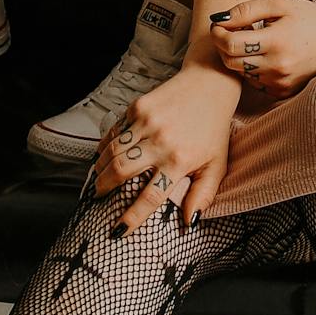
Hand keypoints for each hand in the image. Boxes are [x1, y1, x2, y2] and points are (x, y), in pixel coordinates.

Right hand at [92, 60, 239, 231]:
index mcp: (180, 160)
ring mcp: (147, 123)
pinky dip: (106, 145)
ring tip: (99, 178)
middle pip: (121, 172)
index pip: (150, 197)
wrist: (210, 83)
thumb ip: (203, 194)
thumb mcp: (216, 164)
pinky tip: (105, 154)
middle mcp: (161, 142)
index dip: (131, 217)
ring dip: (100, 169)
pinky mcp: (139, 107)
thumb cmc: (213, 128)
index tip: (117, 231)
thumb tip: (189, 223)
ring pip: (112, 152)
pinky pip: (114, 132)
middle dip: (104, 188)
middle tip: (99, 197)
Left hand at [211, 0, 315, 98]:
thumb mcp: (279, 3)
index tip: (217, 26)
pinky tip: (265, 55)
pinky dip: (253, 69)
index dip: (218, 34)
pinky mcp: (283, 91)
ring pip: (242, 73)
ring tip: (253, 41)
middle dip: (224, 46)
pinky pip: (255, 82)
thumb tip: (218, 18)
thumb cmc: (307, 16)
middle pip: (231, 62)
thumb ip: (247, 10)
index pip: (231, 44)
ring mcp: (280, 82)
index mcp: (277, 40)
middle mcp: (278, 66)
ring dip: (240, 57)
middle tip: (230, 32)